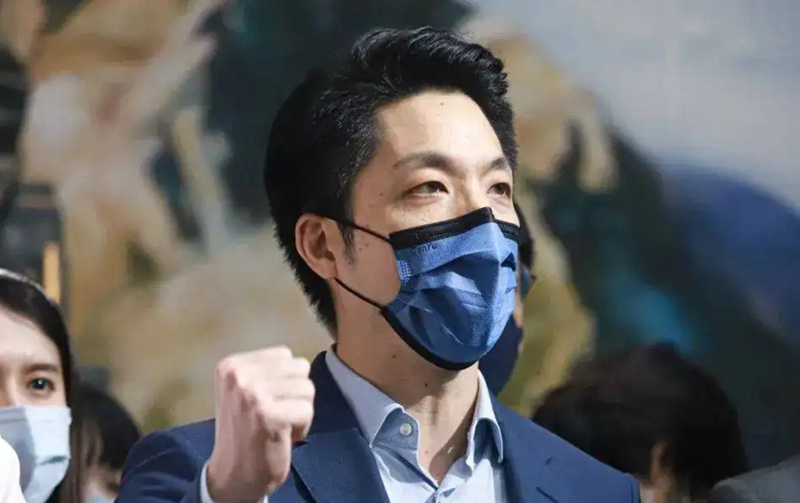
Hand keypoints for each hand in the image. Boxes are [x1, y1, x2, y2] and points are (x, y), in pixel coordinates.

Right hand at [206, 347, 314, 502]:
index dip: (284, 380)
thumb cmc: (244, 431)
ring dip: (299, 410)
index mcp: (231, 365)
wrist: (233, 476)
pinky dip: (302, 427)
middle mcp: (238, 375)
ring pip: (307, 388)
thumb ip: (267, 371)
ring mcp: (252, 395)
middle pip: (299, 368)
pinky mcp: (269, 416)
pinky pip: (308, 410)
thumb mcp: (245, 391)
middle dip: (295, 394)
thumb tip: (301, 363)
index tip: (265, 403)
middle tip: (274, 415)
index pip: (284, 354)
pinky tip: (281, 437)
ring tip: (278, 425)